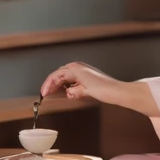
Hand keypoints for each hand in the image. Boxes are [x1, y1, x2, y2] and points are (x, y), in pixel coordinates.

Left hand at [39, 63, 159, 117]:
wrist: (114, 91)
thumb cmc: (105, 91)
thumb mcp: (87, 91)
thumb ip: (77, 90)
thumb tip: (69, 92)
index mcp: (81, 69)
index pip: (63, 75)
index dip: (54, 84)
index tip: (48, 92)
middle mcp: (78, 66)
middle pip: (58, 73)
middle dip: (50, 84)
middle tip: (44, 93)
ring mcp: (77, 68)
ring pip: (57, 74)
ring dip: (49, 84)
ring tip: (45, 93)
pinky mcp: (77, 71)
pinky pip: (59, 76)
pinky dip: (53, 84)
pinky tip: (50, 91)